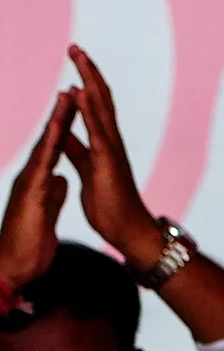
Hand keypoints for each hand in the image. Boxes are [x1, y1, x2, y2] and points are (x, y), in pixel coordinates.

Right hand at [0, 93, 75, 289]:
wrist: (15, 265)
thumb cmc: (30, 241)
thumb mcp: (48, 209)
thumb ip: (53, 191)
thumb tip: (61, 178)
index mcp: (42, 178)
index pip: (59, 145)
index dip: (69, 123)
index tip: (80, 100)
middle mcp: (34, 176)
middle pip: (52, 138)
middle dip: (63, 111)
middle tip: (74, 84)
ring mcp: (30, 182)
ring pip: (46, 145)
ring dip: (57, 120)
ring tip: (67, 95)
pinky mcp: (30, 194)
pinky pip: (42, 165)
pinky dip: (51, 147)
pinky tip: (58, 131)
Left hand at [61, 45, 158, 252]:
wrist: (128, 229)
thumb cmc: (109, 204)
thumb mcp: (86, 172)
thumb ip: (77, 150)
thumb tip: (64, 131)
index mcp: (104, 143)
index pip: (94, 105)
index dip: (85, 82)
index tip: (75, 60)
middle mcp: (111, 140)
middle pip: (100, 97)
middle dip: (87, 71)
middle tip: (74, 47)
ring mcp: (111, 148)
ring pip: (100, 106)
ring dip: (88, 80)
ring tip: (77, 57)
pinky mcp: (107, 161)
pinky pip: (96, 129)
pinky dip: (87, 108)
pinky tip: (78, 91)